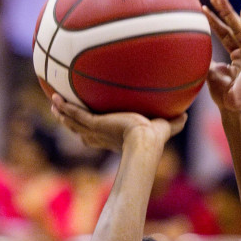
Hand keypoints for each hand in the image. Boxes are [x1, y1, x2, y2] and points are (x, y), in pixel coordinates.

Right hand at [48, 96, 183, 153]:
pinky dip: (64, 107)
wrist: (145, 142)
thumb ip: (174, 122)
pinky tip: (54, 97)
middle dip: (69, 122)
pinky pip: (74, 114)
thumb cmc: (154, 140)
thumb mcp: (164, 127)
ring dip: (62, 115)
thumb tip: (187, 116)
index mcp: (112, 138)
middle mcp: (100, 136)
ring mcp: (95, 131)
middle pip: (79, 130)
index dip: (90, 131)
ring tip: (53, 105)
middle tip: (60, 113)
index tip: (88, 126)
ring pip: (72, 123)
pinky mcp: (93, 124)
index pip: (97, 135)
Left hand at [201, 0, 240, 114]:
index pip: (224, 33)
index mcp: (236, 54)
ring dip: (230, 11)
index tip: (203, 7)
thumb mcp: (210, 73)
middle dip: (223, 10)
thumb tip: (191, 48)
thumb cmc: (224, 95)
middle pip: (232, 26)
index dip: (214, 20)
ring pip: (239, 28)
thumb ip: (206, 58)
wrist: (234, 110)